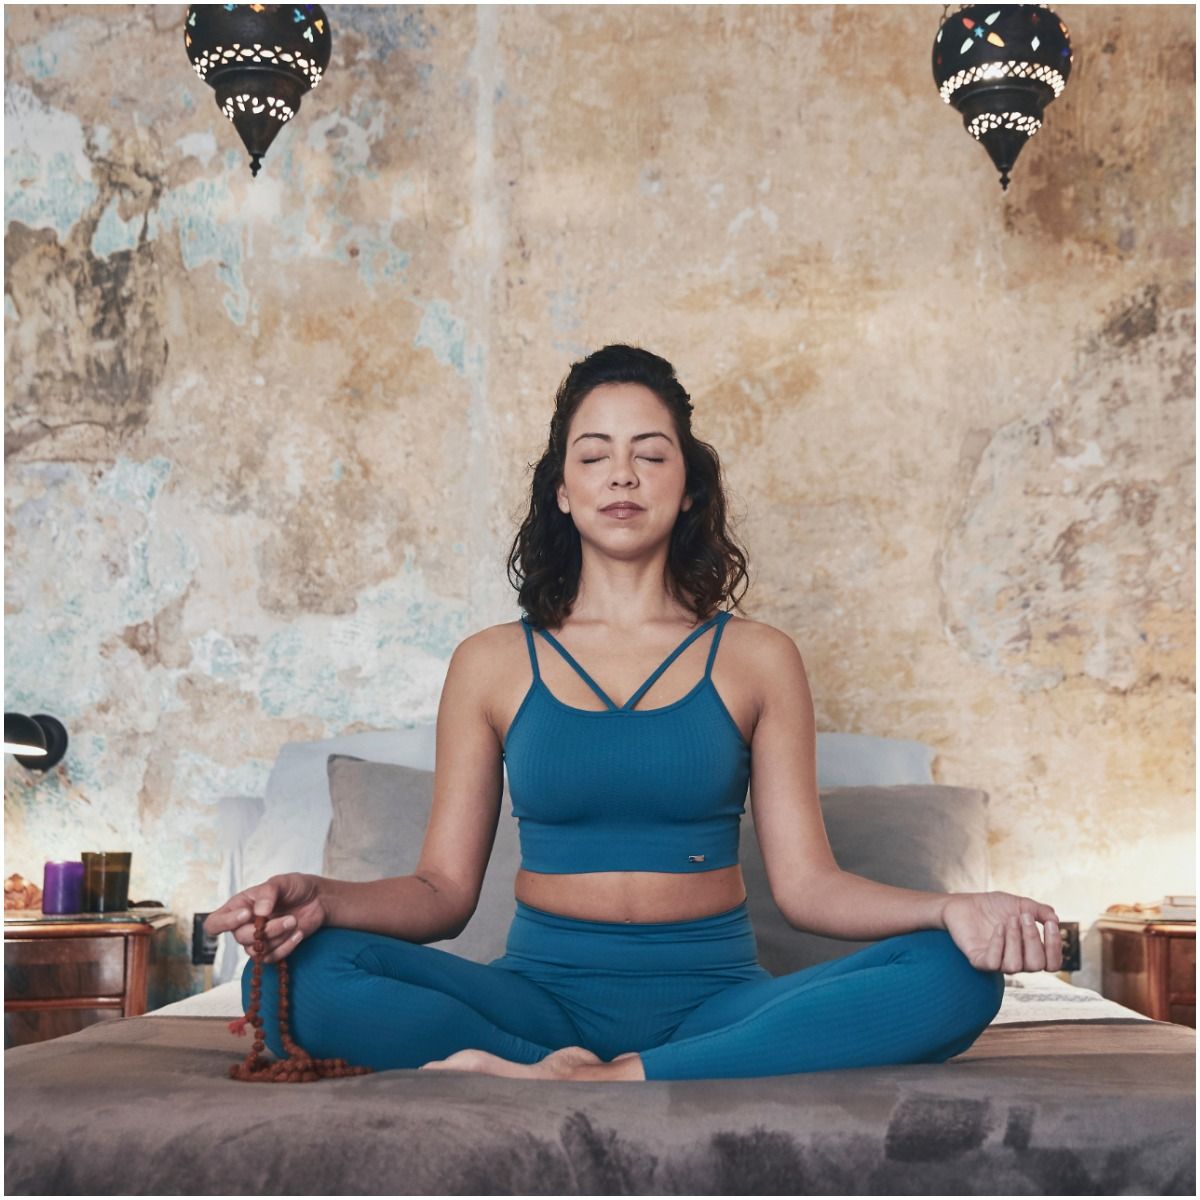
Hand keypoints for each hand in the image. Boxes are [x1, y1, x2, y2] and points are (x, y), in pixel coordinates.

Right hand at [203, 873, 328, 964]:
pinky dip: (286, 947)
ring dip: (278, 937)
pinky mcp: (272, 949)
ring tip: (295, 922)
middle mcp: (244, 925)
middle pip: (241, 938)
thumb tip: (258, 911)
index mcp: (239, 906)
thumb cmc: (295, 887)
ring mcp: (257, 939)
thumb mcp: (282, 882)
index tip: (247, 914)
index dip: (225, 923)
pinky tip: (298, 933)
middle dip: (266, 930)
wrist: (317, 899)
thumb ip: (268, 893)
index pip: (215, 923)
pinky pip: (270, 958)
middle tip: (289, 918)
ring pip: (256, 950)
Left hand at [940, 891, 1061, 973]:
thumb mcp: (1021, 904)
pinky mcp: (979, 961)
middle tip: (1024, 917)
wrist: (965, 903)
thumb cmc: (994, 906)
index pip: (1052, 964)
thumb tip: (1056, 919)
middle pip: (1036, 966)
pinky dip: (998, 943)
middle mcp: (1017, 961)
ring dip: (1015, 940)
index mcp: (1030, 952)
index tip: (1050, 924)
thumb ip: (1040, 911)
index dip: (1054, 947)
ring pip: (1014, 967)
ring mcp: (998, 962)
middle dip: (1033, 939)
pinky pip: (993, 963)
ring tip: (1009, 920)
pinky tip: (997, 927)